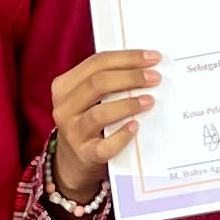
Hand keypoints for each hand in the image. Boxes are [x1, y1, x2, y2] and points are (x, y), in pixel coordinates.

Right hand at [47, 46, 158, 196]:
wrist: (73, 161)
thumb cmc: (88, 121)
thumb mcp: (87, 98)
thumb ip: (107, 81)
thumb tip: (145, 66)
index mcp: (64, 86)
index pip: (96, 63)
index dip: (126, 58)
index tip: (152, 57)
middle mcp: (65, 108)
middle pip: (97, 84)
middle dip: (131, 77)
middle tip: (155, 77)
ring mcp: (73, 133)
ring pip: (100, 114)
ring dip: (128, 104)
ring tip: (150, 101)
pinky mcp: (85, 155)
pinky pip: (105, 146)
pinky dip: (122, 135)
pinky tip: (136, 127)